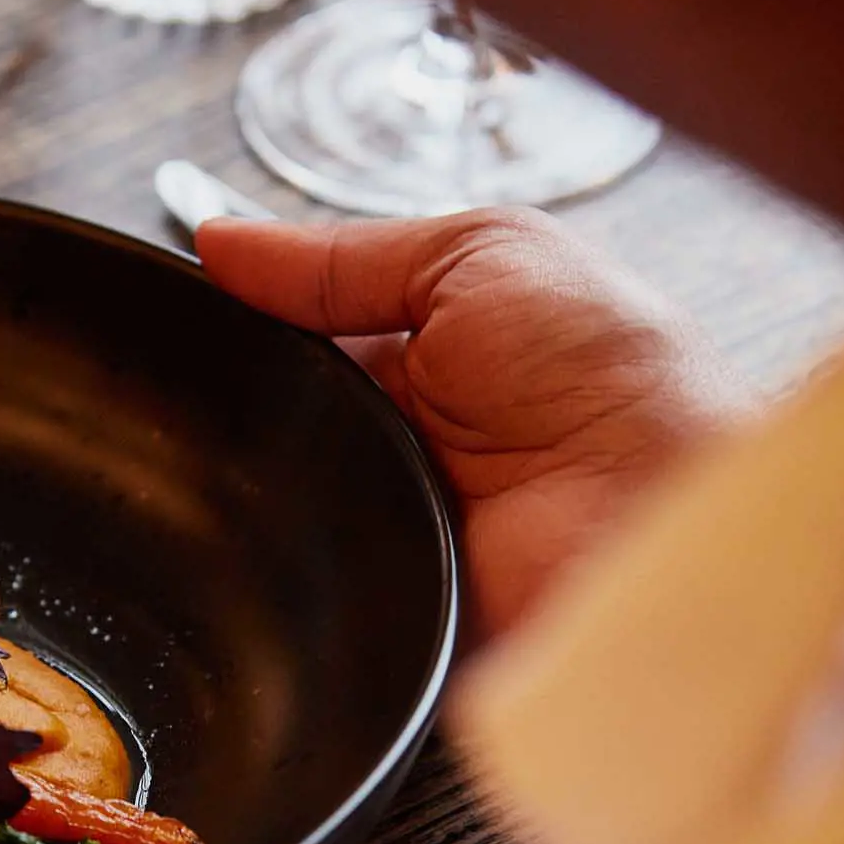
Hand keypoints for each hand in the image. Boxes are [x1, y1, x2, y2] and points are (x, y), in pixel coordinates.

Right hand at [197, 209, 753, 633]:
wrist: (662, 510)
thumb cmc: (614, 368)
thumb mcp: (477, 256)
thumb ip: (344, 257)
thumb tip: (221, 239)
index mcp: (422, 356)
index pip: (292, 341)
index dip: (240, 325)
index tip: (181, 311)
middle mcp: (399, 443)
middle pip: (269, 423)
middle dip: (240, 403)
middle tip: (212, 382)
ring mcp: (388, 525)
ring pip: (266, 504)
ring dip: (265, 476)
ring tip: (275, 450)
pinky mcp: (382, 605)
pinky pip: (296, 584)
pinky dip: (285, 555)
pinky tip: (292, 527)